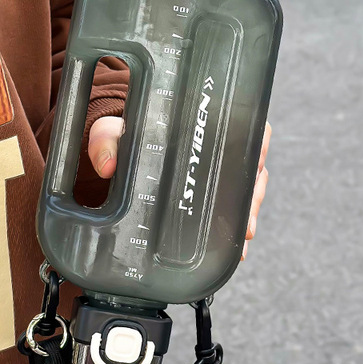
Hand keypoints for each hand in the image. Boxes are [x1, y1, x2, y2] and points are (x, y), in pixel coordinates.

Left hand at [88, 116, 271, 260]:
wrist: (119, 148)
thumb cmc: (122, 134)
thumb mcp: (111, 133)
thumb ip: (105, 143)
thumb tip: (107, 166)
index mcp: (203, 119)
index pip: (245, 125)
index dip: (257, 146)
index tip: (256, 168)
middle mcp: (217, 142)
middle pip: (251, 164)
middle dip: (253, 194)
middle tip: (247, 219)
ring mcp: (217, 168)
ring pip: (247, 188)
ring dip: (248, 212)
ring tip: (245, 235)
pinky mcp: (211, 190)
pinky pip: (233, 206)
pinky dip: (236, 224)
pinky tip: (237, 244)